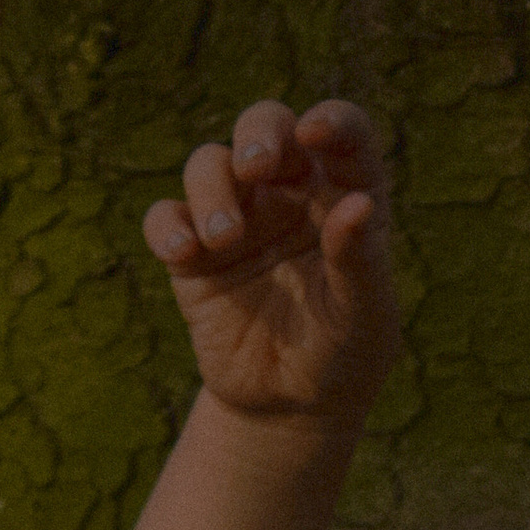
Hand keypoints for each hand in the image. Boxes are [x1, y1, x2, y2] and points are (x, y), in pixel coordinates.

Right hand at [142, 97, 398, 425]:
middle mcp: (288, 193)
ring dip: (213, 189)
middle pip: (265, 127)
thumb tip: (357, 205)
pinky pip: (166, 218)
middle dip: (257, 132)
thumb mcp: (363, 315)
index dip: (331, 122)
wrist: (289, 408)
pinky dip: (168, 226)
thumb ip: (360, 260)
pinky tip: (183, 251)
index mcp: (341, 194)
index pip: (344, 136)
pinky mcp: (193, 253)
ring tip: (225, 238)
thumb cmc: (343, 354)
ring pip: (210, 164)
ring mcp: (237, 217)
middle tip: (257, 165)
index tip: (315, 132)